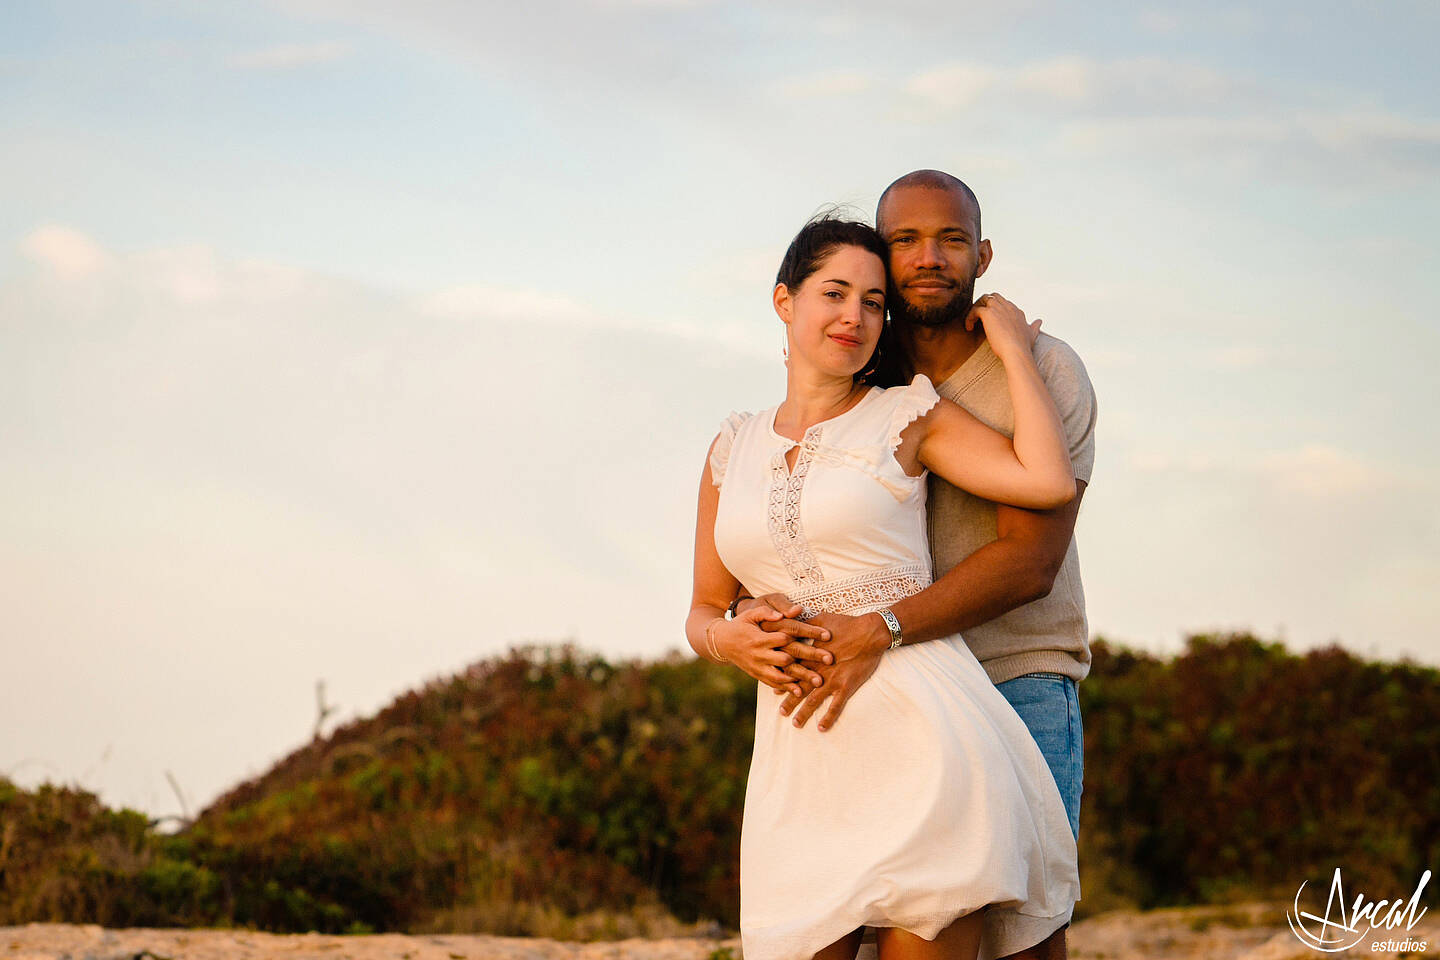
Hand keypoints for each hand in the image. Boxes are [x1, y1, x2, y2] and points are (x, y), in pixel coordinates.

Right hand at [715, 604, 830, 696]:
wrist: (722, 643)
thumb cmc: (740, 624)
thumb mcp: (750, 614)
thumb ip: (767, 612)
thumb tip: (785, 614)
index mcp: (760, 637)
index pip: (786, 636)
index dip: (807, 634)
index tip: (826, 635)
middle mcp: (759, 654)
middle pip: (788, 657)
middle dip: (809, 658)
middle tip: (829, 659)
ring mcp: (758, 666)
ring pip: (782, 675)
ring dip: (801, 678)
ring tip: (818, 681)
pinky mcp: (757, 675)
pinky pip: (773, 683)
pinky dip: (786, 688)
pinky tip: (800, 691)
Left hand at [775, 610, 889, 731]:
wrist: (870, 632)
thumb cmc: (846, 623)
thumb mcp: (821, 619)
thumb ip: (804, 624)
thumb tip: (790, 619)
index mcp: (811, 655)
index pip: (792, 670)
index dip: (783, 681)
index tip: (774, 690)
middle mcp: (818, 670)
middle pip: (799, 688)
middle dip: (790, 701)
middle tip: (781, 713)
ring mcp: (832, 680)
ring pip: (814, 700)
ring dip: (804, 713)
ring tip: (796, 724)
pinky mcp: (846, 686)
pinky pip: (836, 706)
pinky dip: (828, 717)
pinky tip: (822, 728)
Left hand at [967, 292, 1040, 360]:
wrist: (1016, 351)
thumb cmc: (1023, 347)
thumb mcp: (1032, 334)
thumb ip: (1035, 327)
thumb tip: (1039, 321)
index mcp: (1017, 312)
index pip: (1004, 303)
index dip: (996, 311)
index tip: (991, 322)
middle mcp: (1008, 307)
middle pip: (994, 296)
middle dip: (985, 304)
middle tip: (979, 318)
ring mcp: (998, 308)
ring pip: (983, 299)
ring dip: (976, 308)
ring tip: (972, 321)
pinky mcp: (988, 314)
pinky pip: (975, 309)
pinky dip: (970, 317)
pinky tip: (969, 327)